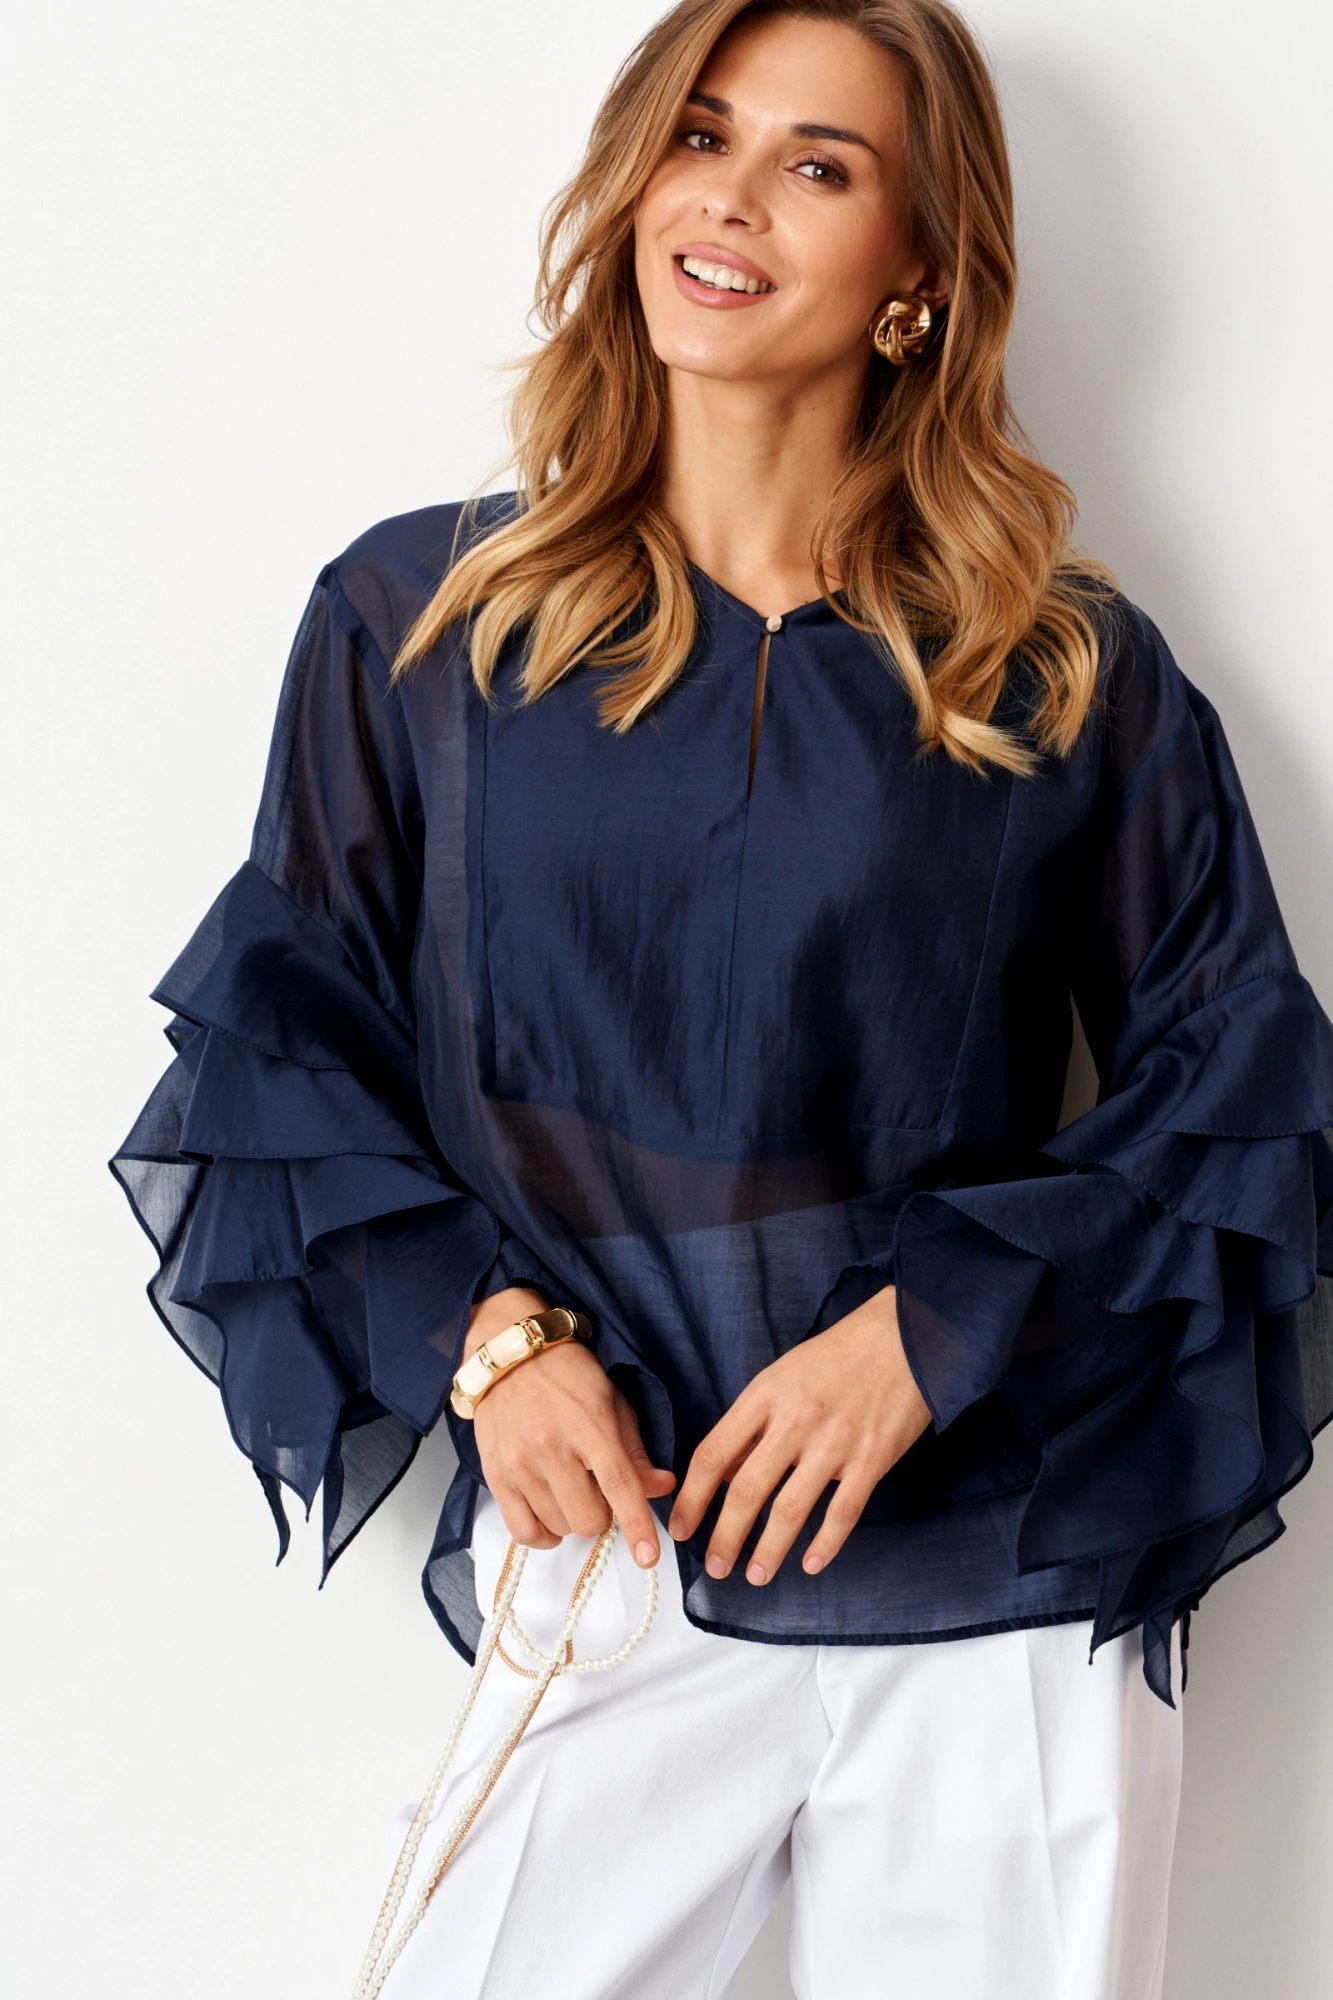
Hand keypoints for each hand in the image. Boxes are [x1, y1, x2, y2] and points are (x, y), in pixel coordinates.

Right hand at [464, 1287, 676, 1566]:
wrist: (509, 1356)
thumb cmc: (568, 1376)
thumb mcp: (613, 1402)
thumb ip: (636, 1451)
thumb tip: (662, 1488)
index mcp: (589, 1424)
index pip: (619, 1485)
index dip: (637, 1526)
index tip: (649, 1557)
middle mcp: (551, 1448)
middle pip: (589, 1519)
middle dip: (604, 1515)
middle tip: (598, 1490)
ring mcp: (519, 1464)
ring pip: (560, 1528)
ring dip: (573, 1518)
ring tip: (571, 1489)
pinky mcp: (495, 1476)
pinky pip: (523, 1531)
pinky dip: (543, 1535)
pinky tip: (552, 1517)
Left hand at [666, 1286, 930, 1584]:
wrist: (904, 1337)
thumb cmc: (837, 1356)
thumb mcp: (782, 1375)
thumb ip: (755, 1423)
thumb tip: (728, 1474)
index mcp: (765, 1394)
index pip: (714, 1454)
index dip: (692, 1497)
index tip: (681, 1527)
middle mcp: (795, 1420)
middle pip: (746, 1490)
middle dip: (725, 1537)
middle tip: (714, 1567)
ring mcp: (835, 1442)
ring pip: (790, 1510)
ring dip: (768, 1550)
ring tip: (756, 1575)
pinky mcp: (872, 1459)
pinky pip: (843, 1513)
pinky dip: (825, 1544)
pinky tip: (810, 1563)